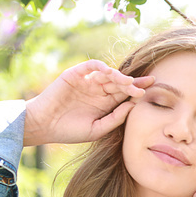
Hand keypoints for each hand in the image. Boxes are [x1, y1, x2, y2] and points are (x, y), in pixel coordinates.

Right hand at [23, 60, 153, 145]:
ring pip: (108, 73)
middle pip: (120, 82)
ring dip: (120, 76)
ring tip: (129, 83)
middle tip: (147, 84)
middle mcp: (98, 90)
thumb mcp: (97, 129)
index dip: (138, 91)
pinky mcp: (75, 74)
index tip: (152, 91)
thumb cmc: (69, 131)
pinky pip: (91, 65)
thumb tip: (134, 106)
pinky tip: (110, 72)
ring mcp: (87, 81)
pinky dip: (102, 66)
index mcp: (105, 103)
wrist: (43, 126)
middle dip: (134, 83)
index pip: (125, 94)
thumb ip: (116, 118)